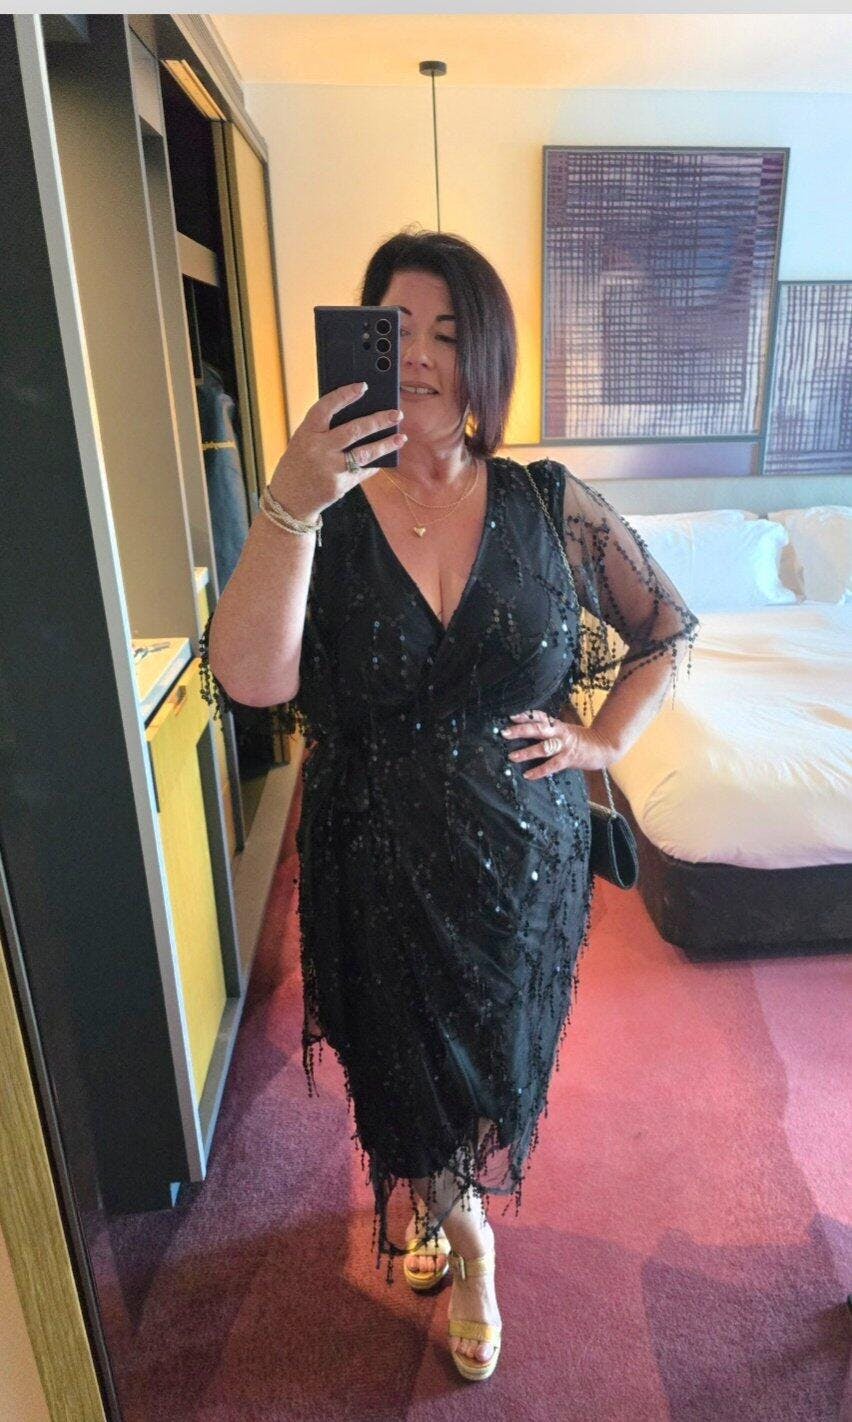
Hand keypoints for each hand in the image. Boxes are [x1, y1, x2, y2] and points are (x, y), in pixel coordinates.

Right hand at [266, 381, 405, 521]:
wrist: (288, 502)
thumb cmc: (298, 465)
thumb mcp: (302, 443)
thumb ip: (323, 430)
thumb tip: (358, 414)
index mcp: (306, 434)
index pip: (326, 408)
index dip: (344, 395)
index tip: (363, 386)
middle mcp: (318, 450)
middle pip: (354, 430)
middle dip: (378, 421)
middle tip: (396, 414)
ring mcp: (330, 469)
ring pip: (365, 453)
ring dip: (386, 444)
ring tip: (401, 437)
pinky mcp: (340, 485)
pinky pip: (363, 471)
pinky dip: (374, 463)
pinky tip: (386, 457)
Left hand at [500, 708, 614, 780]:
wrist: (604, 746)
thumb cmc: (581, 741)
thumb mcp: (565, 731)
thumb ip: (549, 732)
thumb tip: (527, 733)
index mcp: (557, 725)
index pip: (540, 716)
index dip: (526, 715)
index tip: (511, 716)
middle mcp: (560, 732)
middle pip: (538, 728)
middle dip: (520, 730)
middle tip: (504, 733)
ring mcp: (565, 745)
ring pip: (544, 747)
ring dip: (527, 752)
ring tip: (512, 756)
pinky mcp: (570, 758)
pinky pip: (552, 765)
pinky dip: (539, 770)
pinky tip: (528, 775)